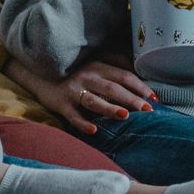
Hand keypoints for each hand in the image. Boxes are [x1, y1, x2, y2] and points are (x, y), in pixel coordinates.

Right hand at [5, 56, 156, 135]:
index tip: (154, 98)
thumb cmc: (72, 71)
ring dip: (110, 109)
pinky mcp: (60, 104)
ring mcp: (73, 91)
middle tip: (148, 111)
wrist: (38, 73)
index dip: (140, 87)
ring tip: (125, 116)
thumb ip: (114, 64)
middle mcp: (87, 77)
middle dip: (132, 100)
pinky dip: (83, 123)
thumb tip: (137, 71)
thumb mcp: (93, 62)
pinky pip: (73, 115)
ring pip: (95, 101)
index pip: (124, 76)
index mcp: (98, 66)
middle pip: (113, 89)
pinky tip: (94, 130)